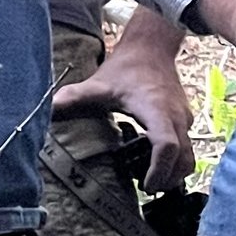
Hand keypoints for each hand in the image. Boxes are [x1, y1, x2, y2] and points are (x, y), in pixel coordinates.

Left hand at [54, 7, 196, 188]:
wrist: (151, 47)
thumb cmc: (127, 67)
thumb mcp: (99, 84)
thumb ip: (74, 98)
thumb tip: (47, 109)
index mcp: (157, 110)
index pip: (168, 146)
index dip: (159, 170)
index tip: (145, 185)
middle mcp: (176, 117)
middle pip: (183, 160)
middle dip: (166, 179)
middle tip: (144, 188)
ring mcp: (184, 120)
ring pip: (189, 158)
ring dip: (173, 174)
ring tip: (148, 179)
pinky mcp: (185, 121)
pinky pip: (187, 149)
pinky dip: (174, 162)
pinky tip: (151, 162)